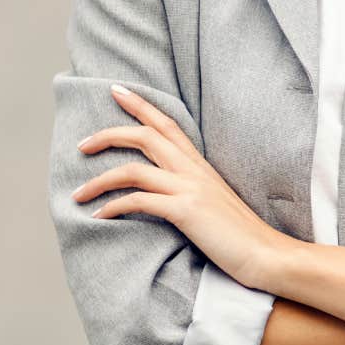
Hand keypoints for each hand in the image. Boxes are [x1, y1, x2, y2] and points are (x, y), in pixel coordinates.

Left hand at [70, 84, 296, 290]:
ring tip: (77, 193)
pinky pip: (138, 201)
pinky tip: (99, 217)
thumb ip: (192, 190)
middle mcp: (193, 170)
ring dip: (99, 180)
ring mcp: (190, 188)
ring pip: (133, 169)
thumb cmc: (240, 235)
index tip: (116, 90)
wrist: (266, 254)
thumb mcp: (214, 203)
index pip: (167, 123)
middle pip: (145, 135)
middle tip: (81, 144)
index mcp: (200, 165)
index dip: (140, 104)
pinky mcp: (185, 211)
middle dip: (108, 134)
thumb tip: (167, 192)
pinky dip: (113, 207)